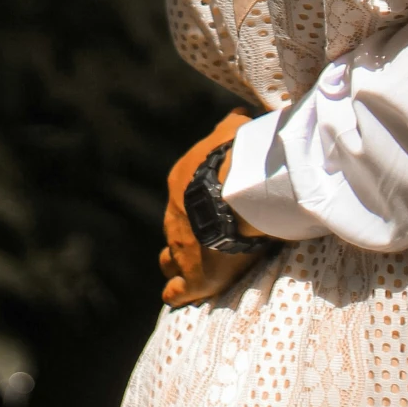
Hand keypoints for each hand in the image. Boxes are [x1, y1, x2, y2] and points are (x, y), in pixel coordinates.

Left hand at [159, 108, 265, 308]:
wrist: (238, 194)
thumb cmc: (238, 158)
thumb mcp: (234, 130)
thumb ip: (231, 125)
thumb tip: (238, 112)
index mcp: (180, 181)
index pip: (184, 192)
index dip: (199, 198)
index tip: (217, 200)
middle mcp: (173, 217)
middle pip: (175, 227)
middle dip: (188, 230)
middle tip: (209, 233)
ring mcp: (181, 249)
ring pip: (168, 259)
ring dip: (177, 262)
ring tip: (193, 264)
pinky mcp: (194, 278)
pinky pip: (176, 291)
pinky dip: (179, 292)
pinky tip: (181, 294)